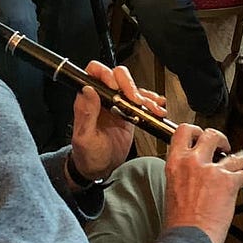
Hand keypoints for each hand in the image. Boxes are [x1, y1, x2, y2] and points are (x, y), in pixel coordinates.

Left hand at [70, 61, 164, 183]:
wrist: (100, 169)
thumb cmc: (88, 155)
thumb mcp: (85, 137)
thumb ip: (86, 113)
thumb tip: (88, 90)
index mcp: (88, 99)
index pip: (95, 73)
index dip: (106, 74)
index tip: (116, 86)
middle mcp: (103, 98)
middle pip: (117, 75)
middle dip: (129, 84)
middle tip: (136, 100)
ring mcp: (117, 104)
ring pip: (131, 86)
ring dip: (144, 95)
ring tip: (152, 108)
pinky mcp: (129, 111)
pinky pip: (141, 100)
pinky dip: (151, 102)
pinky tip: (157, 106)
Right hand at [163, 124, 242, 242]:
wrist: (187, 238)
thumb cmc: (179, 222)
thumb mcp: (172, 189)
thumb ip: (182, 175)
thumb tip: (191, 173)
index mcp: (175, 163)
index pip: (183, 132)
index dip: (195, 130)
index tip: (201, 135)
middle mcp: (193, 162)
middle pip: (211, 135)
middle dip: (221, 138)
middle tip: (224, 145)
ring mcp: (212, 171)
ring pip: (234, 155)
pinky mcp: (229, 183)